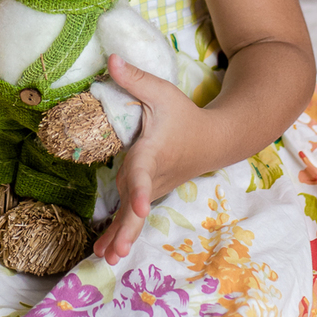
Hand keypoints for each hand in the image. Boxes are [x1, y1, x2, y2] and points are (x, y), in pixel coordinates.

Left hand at [91, 56, 211, 267]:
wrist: (212, 140)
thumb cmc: (185, 115)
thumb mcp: (162, 92)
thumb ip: (134, 78)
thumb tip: (109, 58)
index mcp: (152, 153)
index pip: (145, 175)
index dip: (142, 192)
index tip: (142, 206)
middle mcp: (153, 176)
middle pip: (138, 207)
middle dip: (127, 230)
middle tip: (115, 253)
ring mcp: (152, 189)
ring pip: (134, 216)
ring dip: (121, 236)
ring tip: (105, 258)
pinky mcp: (149, 194)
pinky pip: (133, 216)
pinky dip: (120, 232)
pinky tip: (104, 251)